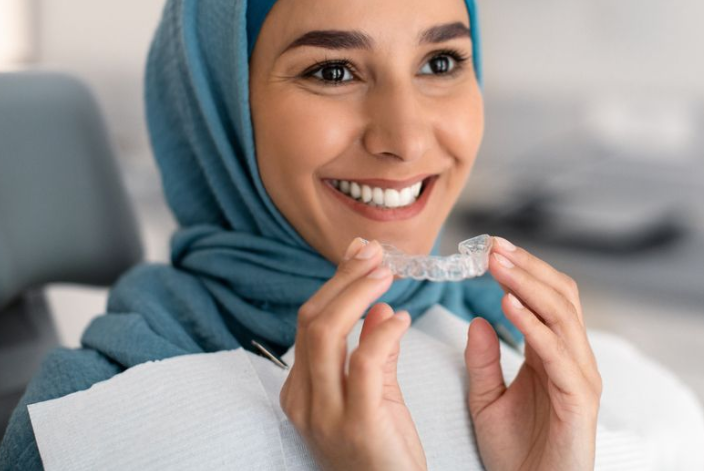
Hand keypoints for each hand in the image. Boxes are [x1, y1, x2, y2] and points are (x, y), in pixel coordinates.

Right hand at [280, 238, 426, 470]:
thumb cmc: (385, 450)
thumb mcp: (375, 394)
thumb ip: (372, 350)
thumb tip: (378, 307)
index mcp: (301, 389)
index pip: (310, 322)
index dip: (336, 283)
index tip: (361, 254)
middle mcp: (303, 399)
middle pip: (312, 320)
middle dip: (344, 279)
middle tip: (374, 254)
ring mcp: (325, 413)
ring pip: (326, 333)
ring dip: (357, 293)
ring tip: (386, 273)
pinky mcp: (357, 423)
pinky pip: (363, 363)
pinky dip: (382, 332)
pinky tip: (402, 318)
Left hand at [464, 237, 601, 470]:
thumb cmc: (516, 453)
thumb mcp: (486, 400)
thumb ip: (482, 360)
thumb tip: (478, 319)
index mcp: (552, 355)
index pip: (546, 298)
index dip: (522, 270)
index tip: (489, 248)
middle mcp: (572, 359)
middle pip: (560, 296)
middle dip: (527, 267)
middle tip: (493, 246)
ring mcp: (580, 377)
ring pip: (562, 315)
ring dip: (528, 284)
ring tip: (497, 264)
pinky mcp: (579, 400)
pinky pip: (557, 353)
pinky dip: (533, 325)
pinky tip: (507, 305)